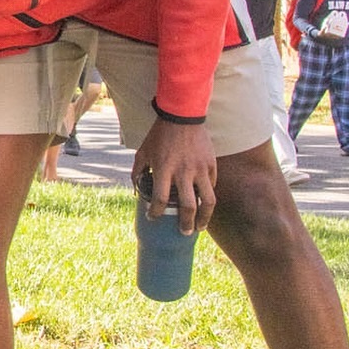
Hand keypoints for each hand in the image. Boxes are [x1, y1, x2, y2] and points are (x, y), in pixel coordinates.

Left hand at [133, 119, 216, 234]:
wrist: (182, 116)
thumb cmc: (159, 135)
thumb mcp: (143, 152)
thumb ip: (138, 171)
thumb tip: (136, 188)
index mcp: (163, 169)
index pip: (159, 199)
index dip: (155, 212)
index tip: (154, 217)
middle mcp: (183, 172)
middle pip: (187, 206)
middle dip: (186, 224)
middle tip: (184, 232)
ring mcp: (200, 169)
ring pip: (208, 201)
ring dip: (205, 217)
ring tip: (201, 227)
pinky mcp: (211, 164)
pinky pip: (212, 185)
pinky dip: (208, 196)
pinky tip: (204, 203)